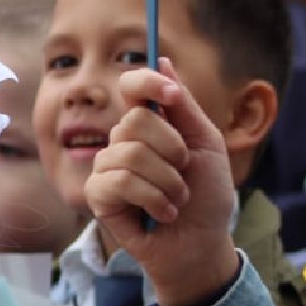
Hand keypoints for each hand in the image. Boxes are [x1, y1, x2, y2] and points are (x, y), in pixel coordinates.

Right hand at [83, 60, 238, 305]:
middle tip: (183, 172)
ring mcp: (108, 168)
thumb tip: (164, 62)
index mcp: (149, 125)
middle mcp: (123, 142)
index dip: (146, 83)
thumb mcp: (206, 145)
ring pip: (129, 155)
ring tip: (175, 199)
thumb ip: (184, 107)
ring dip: (166, 182)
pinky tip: (160, 214)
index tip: (171, 97)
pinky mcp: (98, 196)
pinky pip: (119, 183)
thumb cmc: (207, 196)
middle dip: (172, 150)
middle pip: (135, 121)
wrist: (201, 243)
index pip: (131, 87)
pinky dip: (151, 199)